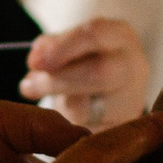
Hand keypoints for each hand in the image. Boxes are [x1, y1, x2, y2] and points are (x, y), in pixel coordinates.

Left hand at [19, 17, 148, 126]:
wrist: (111, 95)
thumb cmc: (83, 63)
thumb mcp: (66, 47)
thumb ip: (48, 48)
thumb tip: (35, 62)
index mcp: (121, 36)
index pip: (94, 34)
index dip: (61, 48)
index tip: (33, 62)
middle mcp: (134, 65)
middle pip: (98, 72)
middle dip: (57, 79)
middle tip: (27, 86)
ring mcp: (132, 99)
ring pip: (90, 105)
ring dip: (56, 102)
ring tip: (33, 95)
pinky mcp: (121, 127)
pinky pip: (87, 128)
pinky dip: (64, 120)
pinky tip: (54, 113)